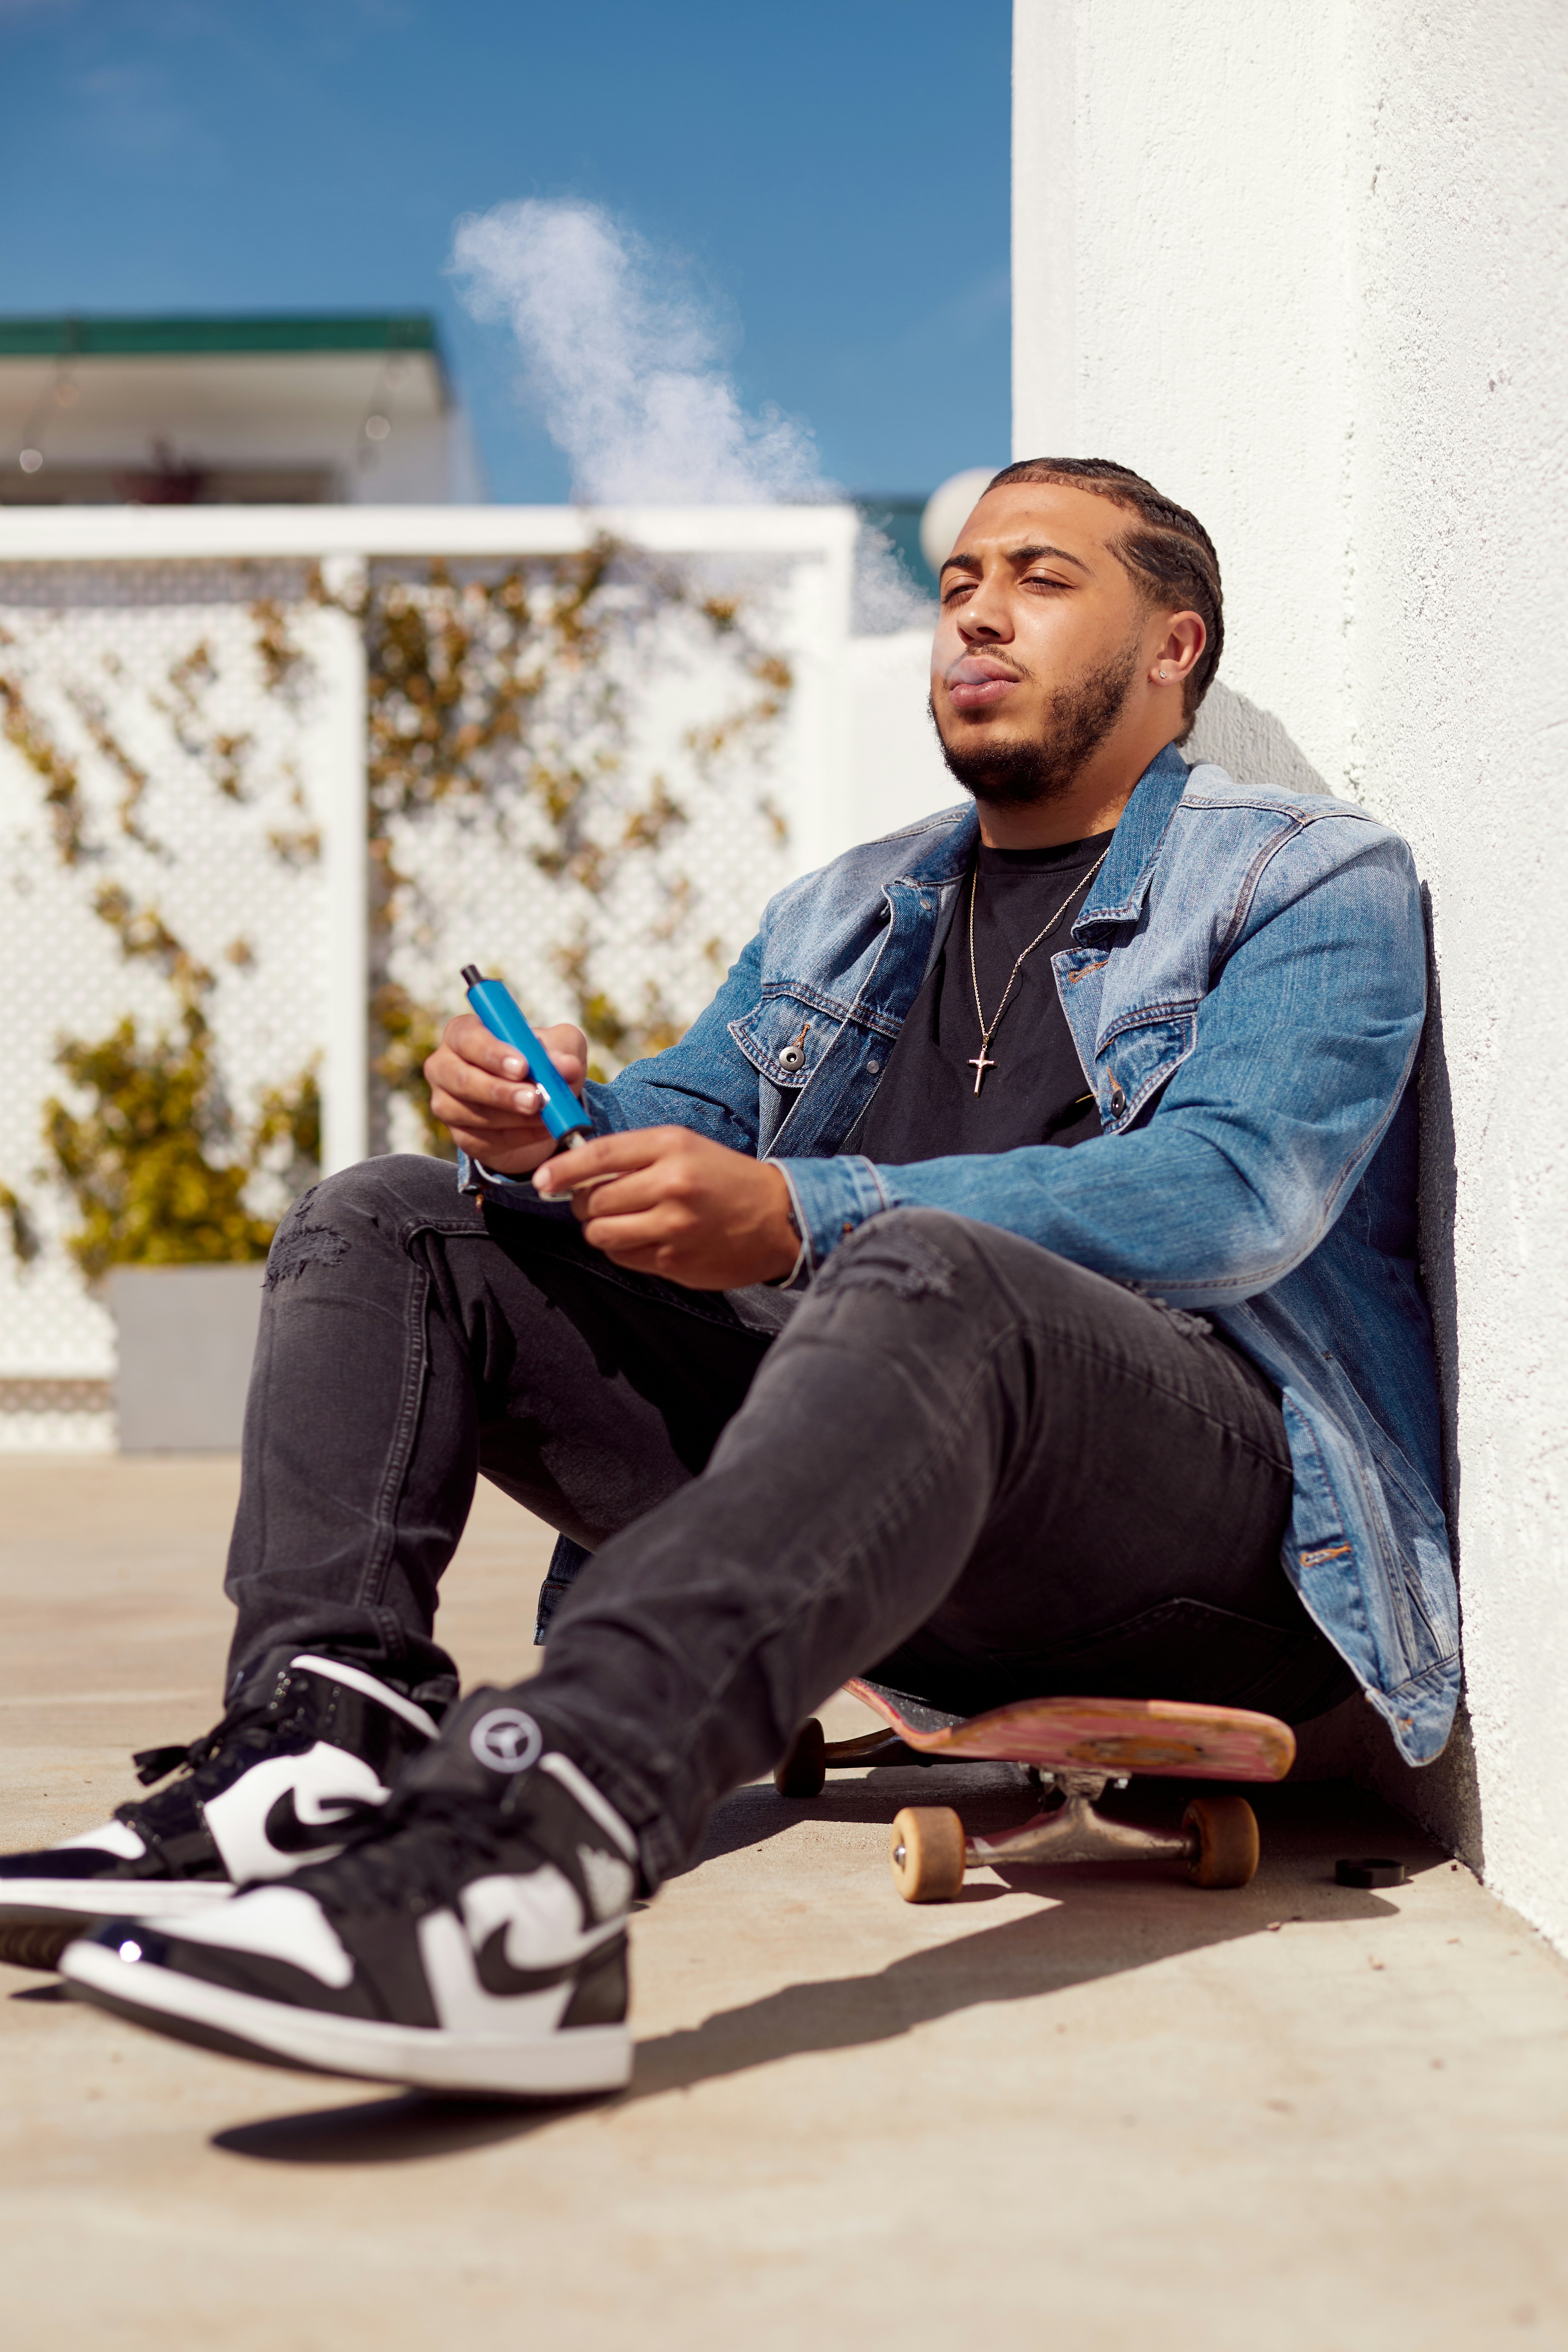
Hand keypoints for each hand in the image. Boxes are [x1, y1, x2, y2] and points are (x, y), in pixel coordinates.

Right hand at [423, 1015, 587, 1175]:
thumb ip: (563, 1051)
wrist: (539, 1103)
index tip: (523, 1067)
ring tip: (546, 1116)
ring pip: (472, 1114)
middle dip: (501, 1092)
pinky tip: (543, 1131)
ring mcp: (447, 1103)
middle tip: (535, 1099)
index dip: (493, 1053)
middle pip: (462, 1079)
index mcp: (463, 1034)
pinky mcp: (461, 1136)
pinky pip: (484, 1140)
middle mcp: (445, 1066)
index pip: (467, 1038)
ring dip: (513, 1118)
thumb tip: (567, 1066)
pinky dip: (518, 1137)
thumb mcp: (560, 1047)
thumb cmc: (541, 1061)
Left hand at [535, 1127, 799, 1289]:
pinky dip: (622, 1249)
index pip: (599, 1155)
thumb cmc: (722, 1178)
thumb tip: (576, 1171)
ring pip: (602, 1233)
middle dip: (584, 1204)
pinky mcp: (676, 1261)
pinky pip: (623, 1258)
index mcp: (672, 1146)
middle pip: (594, 1200)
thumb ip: (634, 1155)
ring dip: (599, 1229)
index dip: (563, 1169)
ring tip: (617, 1221)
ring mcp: (674, 1227)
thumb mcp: (684, 1148)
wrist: (777, 1217)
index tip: (542, 1179)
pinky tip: (642, 1239)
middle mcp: (671, 1184)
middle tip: (594, 1203)